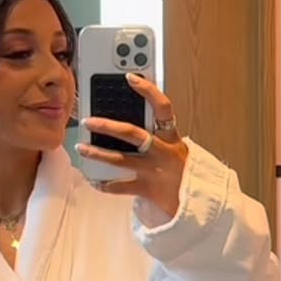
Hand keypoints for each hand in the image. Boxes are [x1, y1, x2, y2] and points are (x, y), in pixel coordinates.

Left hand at [77, 73, 188, 218]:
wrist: (199, 203)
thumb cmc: (184, 172)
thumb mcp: (176, 148)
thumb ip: (159, 134)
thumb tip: (132, 116)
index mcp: (172, 137)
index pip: (163, 107)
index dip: (147, 90)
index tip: (130, 77)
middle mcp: (163, 151)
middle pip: (132, 134)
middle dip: (107, 126)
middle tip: (88, 120)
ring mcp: (154, 171)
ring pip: (121, 160)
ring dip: (98, 153)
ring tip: (81, 147)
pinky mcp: (148, 189)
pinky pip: (121, 187)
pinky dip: (105, 184)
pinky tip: (94, 180)